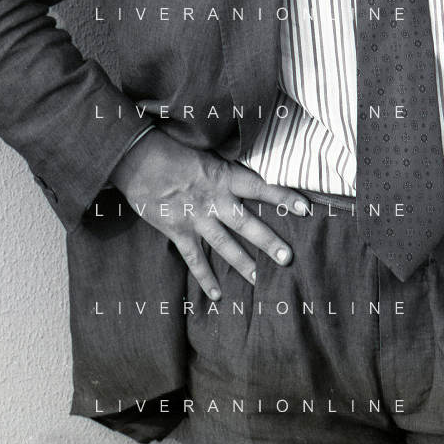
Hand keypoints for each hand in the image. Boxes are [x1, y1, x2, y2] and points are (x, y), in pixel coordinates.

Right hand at [109, 128, 309, 299]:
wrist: (137, 157)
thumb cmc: (172, 148)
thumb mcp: (206, 152)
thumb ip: (226, 168)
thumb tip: (245, 173)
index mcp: (223, 177)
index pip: (260, 187)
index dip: (283, 197)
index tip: (306, 208)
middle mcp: (214, 200)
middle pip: (246, 224)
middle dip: (268, 241)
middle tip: (288, 258)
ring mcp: (196, 218)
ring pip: (225, 245)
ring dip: (243, 263)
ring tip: (260, 280)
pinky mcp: (177, 231)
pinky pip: (194, 259)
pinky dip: (205, 277)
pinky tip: (217, 295)